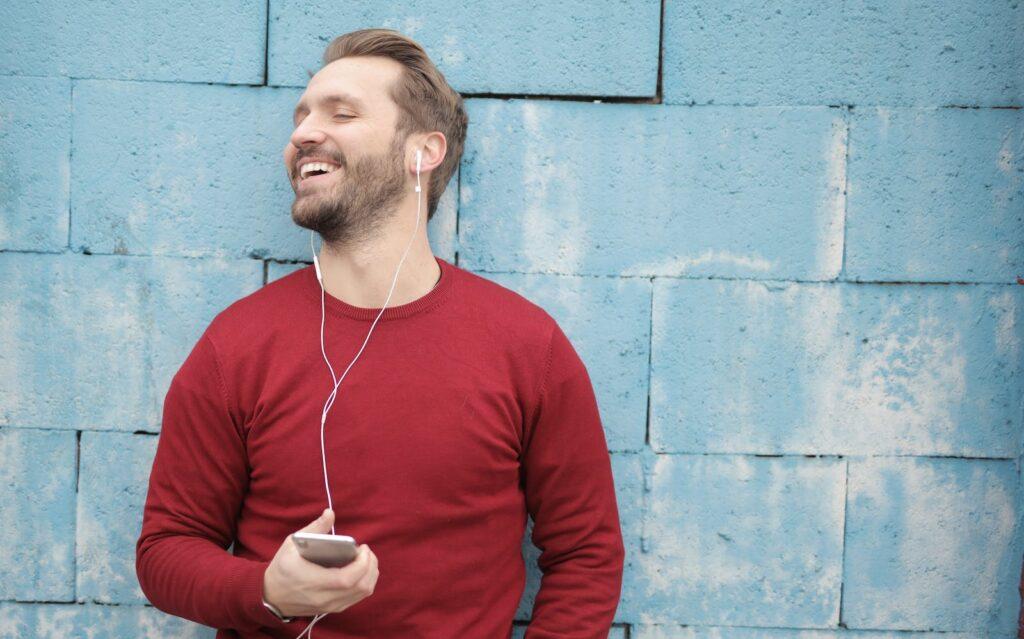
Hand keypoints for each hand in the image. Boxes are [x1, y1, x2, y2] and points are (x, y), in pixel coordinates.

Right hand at [262, 509, 378, 617]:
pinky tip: (362, 571)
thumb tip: (330, 513)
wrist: (271, 596)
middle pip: (361, 587)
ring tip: (367, 559)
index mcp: (314, 582)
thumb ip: (314, 529)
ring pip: (362, 594)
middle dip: (371, 566)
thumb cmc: (281, 568)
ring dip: (371, 575)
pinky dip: (365, 583)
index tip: (363, 547)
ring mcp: (330, 606)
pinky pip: (357, 598)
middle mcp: (325, 598)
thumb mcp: (292, 545)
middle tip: (367, 551)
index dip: (362, 563)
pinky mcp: (333, 608)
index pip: (347, 579)